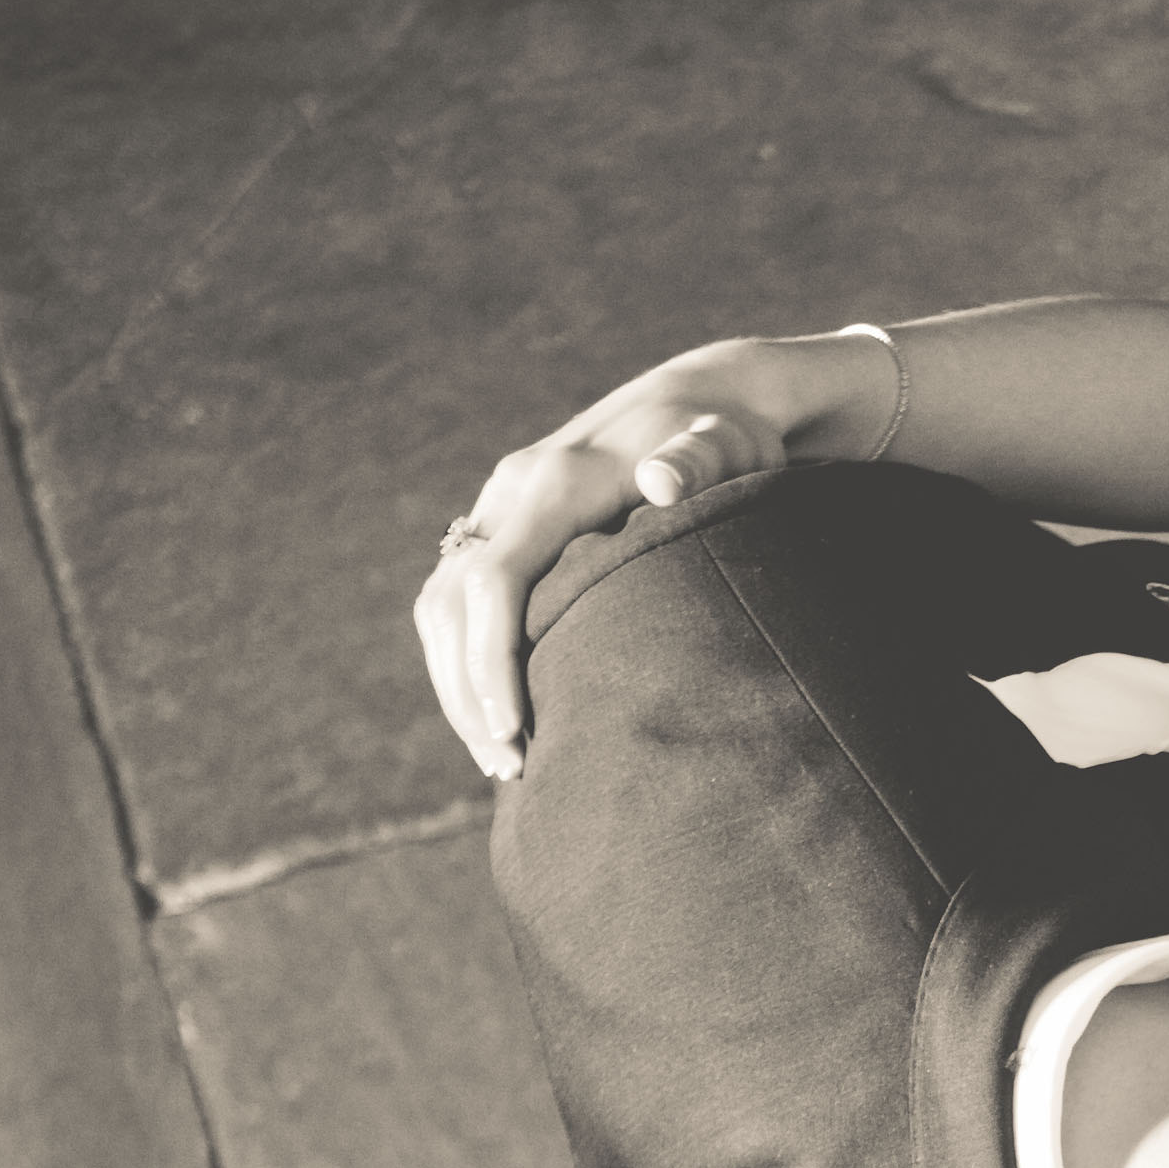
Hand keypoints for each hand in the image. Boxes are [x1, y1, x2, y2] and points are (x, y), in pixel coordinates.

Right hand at [412, 338, 852, 781]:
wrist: (701, 400)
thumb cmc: (726, 437)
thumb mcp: (726, 446)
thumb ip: (697, 464)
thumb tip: (662, 483)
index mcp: (556, 480)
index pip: (495, 578)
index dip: (492, 659)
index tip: (511, 731)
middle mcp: (513, 489)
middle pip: (453, 600)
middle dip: (469, 689)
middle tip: (509, 767)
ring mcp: (500, 506)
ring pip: (442, 603)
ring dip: (457, 683)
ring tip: (500, 758)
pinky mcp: (503, 526)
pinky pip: (456, 600)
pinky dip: (463, 659)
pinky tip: (496, 714)